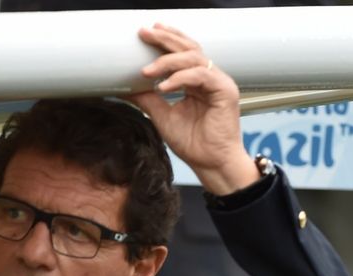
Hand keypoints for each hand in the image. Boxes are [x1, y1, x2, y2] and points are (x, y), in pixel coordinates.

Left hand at [128, 23, 257, 194]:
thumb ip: (148, 99)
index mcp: (196, 81)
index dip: (165, 41)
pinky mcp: (225, 91)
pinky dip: (180, 78)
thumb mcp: (163, 116)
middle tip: (144, 34)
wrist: (211, 164)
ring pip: (194, 58)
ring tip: (147, 71)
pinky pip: (200, 76)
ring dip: (168, 61)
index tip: (144, 34)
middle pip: (188, 48)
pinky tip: (163, 86)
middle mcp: (209, 78)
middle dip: (165, 40)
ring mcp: (219, 82)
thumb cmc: (194, 144)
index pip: (181, 53)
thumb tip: (127, 86)